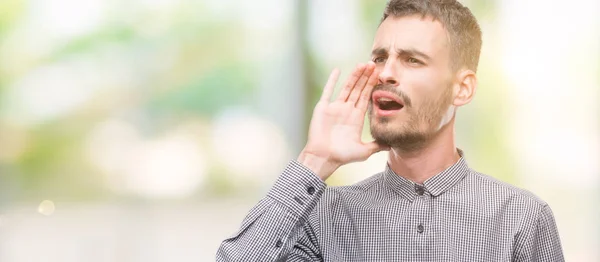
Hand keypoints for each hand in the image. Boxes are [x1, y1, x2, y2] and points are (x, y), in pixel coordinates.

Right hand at [298, 62, 389, 179]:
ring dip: (354, 76)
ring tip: (361, 64)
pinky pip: (328, 91)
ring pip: (346, 87)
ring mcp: (335, 108)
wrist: (323, 157)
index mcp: (356, 117)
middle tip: (373, 63)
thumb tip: (392, 145)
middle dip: (365, 77)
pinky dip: (332, 80)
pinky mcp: (323, 108)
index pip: (366, 97)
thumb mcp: (364, 151)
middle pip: (358, 89)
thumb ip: (377, 146)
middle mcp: (346, 110)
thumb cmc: (342, 156)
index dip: (372, 85)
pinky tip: (337, 70)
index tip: (379, 75)